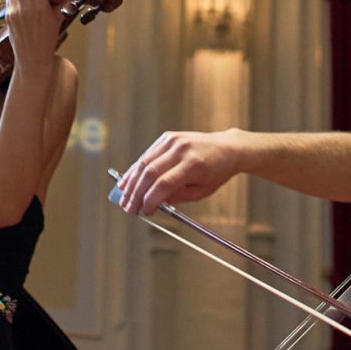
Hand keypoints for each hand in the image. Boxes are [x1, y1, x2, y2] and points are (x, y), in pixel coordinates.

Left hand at [5, 0, 65, 56]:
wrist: (33, 58)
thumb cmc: (47, 40)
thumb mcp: (57, 19)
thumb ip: (58, 3)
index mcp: (40, 7)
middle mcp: (25, 8)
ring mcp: (14, 13)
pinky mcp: (7, 18)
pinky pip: (8, 2)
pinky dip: (13, 0)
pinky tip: (20, 7)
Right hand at [114, 128, 244, 213]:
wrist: (227, 148)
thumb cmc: (216, 172)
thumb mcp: (201, 191)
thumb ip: (176, 197)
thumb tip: (152, 202)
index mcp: (193, 165)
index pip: (164, 184)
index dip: (150, 200)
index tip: (144, 212)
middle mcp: (181, 149)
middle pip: (150, 172)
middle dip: (136, 193)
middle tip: (128, 208)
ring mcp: (173, 140)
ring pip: (144, 162)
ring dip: (131, 182)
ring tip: (123, 198)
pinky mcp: (167, 137)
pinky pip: (147, 155)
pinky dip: (136, 169)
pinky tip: (128, 181)